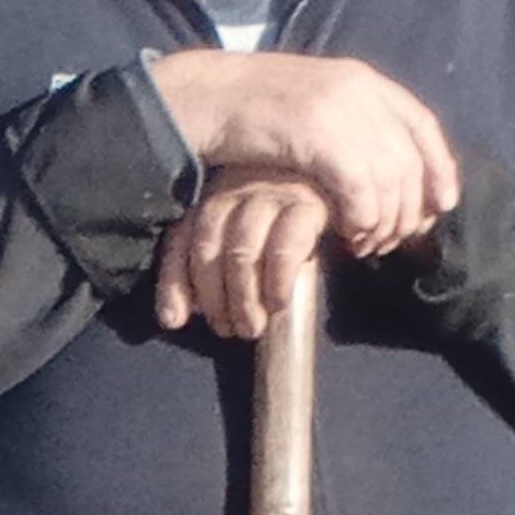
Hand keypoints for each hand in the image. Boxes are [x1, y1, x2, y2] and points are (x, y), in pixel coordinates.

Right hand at [145, 49, 460, 254]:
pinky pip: (361, 191)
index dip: (440, 167)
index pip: (422, 124)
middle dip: (407, 209)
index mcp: (362, 79)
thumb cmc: (251, 112)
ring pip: (390, 181)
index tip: (442, 204)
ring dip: (383, 222)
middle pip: (410, 160)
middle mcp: (359, 89)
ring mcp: (339, 109)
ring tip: (365, 244)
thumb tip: (385, 168)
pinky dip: (362, 220)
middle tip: (390, 240)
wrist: (204, 98)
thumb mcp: (311, 105)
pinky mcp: (317, 135)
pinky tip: (348, 235)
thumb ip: (350, 123)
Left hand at [149, 177, 331, 342]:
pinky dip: (276, 283)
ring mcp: (271, 194)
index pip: (181, 240)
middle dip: (213, 298)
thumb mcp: (242, 239)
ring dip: (243, 298)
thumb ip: (206, 272)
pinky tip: (278, 304)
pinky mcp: (308, 205)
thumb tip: (173, 319)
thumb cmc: (284, 222)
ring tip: (251, 328)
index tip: (173, 320)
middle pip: (209, 249)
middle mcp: (235, 189)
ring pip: (241, 251)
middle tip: (227, 330)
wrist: (342, 184)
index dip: (173, 283)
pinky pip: (284, 249)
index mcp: (213, 195)